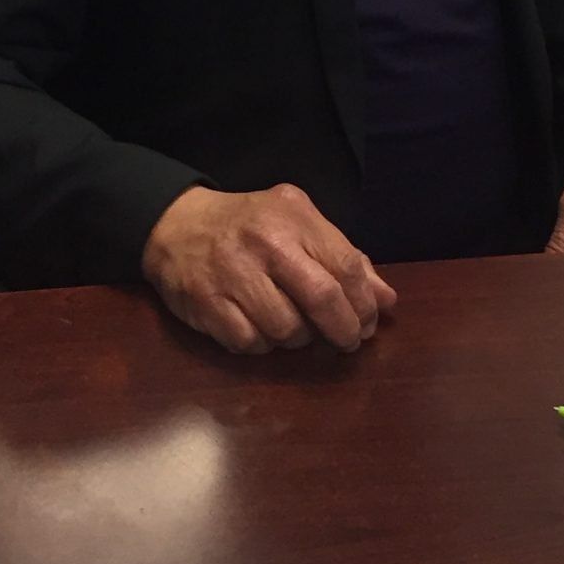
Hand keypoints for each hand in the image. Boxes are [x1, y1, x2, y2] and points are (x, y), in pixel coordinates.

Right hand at [141, 183, 397, 356]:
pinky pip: (250, 344)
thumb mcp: (297, 222)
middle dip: (343, 330)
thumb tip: (386, 300)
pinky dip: (262, 345)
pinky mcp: (206, 304)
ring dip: (299, 339)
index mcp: (292, 217)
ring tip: (295, 326)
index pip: (346, 266)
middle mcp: (264, 243)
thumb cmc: (249, 225)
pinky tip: (261, 329)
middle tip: (347, 341)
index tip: (368, 323)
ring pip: (287, 330)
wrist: (177, 224)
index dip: (365, 303)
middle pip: (322, 300)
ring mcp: (232, 275)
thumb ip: (343, 256)